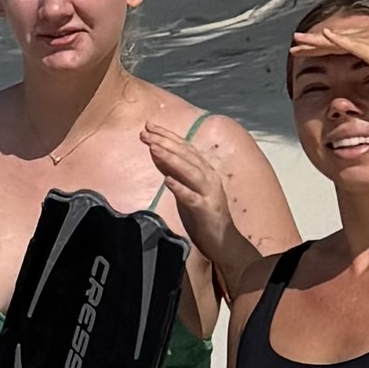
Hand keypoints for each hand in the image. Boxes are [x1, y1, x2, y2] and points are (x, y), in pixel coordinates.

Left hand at [147, 118, 259, 279]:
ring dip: (172, 159)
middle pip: (186, 156)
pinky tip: (168, 180)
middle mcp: (209, 177)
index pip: (184, 148)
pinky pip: (192, 197)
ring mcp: (208, 193)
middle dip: (165, 142)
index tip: (149, 125)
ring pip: (190, 171)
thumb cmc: (202, 215)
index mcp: (204, 171)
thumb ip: (174, 171)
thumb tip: (157, 152)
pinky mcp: (206, 210)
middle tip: (146, 132)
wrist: (222, 241)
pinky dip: (180, 188)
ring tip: (154, 148)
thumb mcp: (185, 188)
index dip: (167, 136)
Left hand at [294, 0, 368, 78]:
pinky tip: (325, 35)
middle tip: (293, 43)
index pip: (343, 39)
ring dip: (317, 41)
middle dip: (313, 42)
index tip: (308, 43)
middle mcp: (367, 36)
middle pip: (335, 38)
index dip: (325, 41)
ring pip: (337, 40)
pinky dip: (338, 39)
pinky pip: (353, 43)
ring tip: (297, 41)